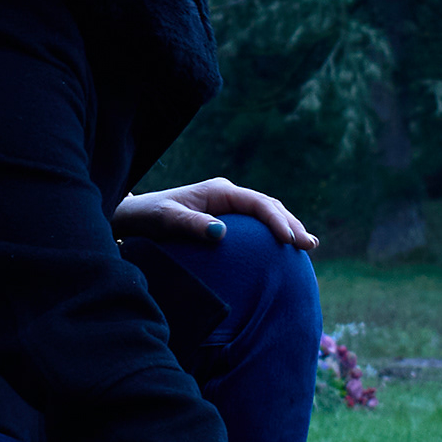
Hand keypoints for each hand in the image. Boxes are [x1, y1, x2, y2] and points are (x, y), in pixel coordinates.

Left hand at [113, 176, 318, 251]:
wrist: (133, 218)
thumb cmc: (147, 218)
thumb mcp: (165, 220)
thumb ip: (191, 224)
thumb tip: (221, 232)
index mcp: (219, 191)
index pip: (258, 203)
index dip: (277, 220)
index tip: (289, 240)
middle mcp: (227, 196)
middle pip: (269, 206)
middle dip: (291, 224)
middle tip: (308, 245)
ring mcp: (228, 208)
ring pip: (266, 215)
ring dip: (287, 228)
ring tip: (307, 245)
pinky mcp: (226, 221)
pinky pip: (256, 227)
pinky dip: (273, 235)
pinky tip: (285, 249)